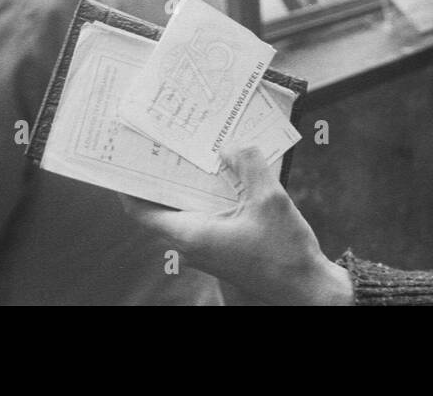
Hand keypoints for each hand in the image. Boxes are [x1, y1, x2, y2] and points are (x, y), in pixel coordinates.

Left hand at [121, 146, 353, 305]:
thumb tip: (233, 144)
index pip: (141, 211)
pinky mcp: (224, 247)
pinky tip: (228, 172)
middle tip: (164, 142)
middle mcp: (193, 243)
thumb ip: (250, 166)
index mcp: (192, 235)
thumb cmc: (285, 254)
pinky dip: (210, 194)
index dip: (127, 186)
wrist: (306, 290)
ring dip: (190, 182)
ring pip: (186, 210)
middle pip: (162, 206)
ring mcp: (208, 247)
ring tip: (197, 149)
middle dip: (163, 174)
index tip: (125, 159)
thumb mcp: (270, 200)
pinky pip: (207, 215)